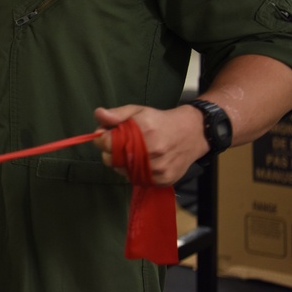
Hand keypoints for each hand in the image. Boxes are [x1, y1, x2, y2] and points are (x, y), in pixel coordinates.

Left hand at [93, 104, 207, 186]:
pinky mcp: (164, 180)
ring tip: (132, 152)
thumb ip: (116, 114)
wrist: (192, 133)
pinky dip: (134, 172)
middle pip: (112, 160)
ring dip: (122, 163)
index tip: (105, 135)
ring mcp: (158, 168)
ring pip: (123, 172)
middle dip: (110, 151)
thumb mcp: (138, 110)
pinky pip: (137, 180)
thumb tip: (98, 115)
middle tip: (120, 144)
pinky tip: (142, 161)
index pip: (107, 143)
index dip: (101, 138)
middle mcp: (151, 151)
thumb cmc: (160, 121)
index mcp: (143, 131)